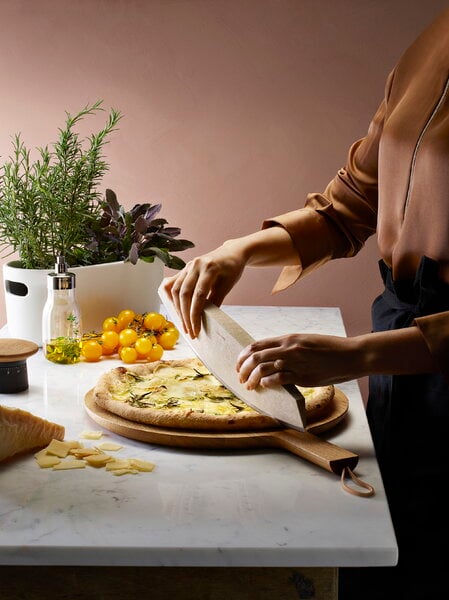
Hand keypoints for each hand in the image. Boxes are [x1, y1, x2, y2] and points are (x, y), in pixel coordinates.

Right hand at [163, 242, 245, 337]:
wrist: (230, 253)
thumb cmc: (232, 269)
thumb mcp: (227, 285)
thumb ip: (215, 300)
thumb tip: (204, 320)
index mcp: (209, 268)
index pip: (199, 295)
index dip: (196, 314)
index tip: (196, 330)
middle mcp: (195, 265)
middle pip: (184, 294)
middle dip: (185, 315)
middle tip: (189, 331)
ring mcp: (188, 266)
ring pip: (176, 290)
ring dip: (178, 309)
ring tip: (184, 324)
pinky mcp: (184, 269)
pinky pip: (172, 283)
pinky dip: (171, 297)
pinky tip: (174, 308)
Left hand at [236, 333, 361, 388]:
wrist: (351, 355)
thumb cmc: (330, 349)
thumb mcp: (305, 342)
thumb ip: (288, 347)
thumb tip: (272, 356)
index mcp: (288, 338)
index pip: (257, 345)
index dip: (243, 355)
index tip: (239, 364)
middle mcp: (289, 349)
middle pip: (255, 357)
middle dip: (243, 368)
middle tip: (240, 377)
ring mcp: (295, 362)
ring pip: (263, 369)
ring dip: (252, 378)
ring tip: (249, 386)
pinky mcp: (303, 376)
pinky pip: (278, 379)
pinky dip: (267, 383)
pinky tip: (266, 386)